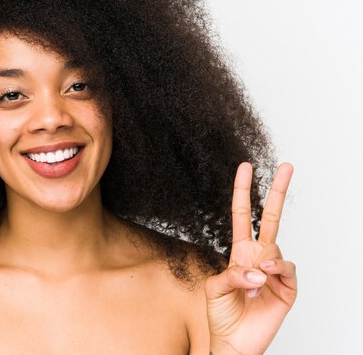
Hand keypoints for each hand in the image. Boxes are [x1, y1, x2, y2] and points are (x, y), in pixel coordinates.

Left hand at [205, 162, 296, 354]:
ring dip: (260, 261)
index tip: (245, 167)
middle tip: (286, 165)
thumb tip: (259, 269)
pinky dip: (276, 267)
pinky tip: (266, 274)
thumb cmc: (220, 314)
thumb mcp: (214, 287)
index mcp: (239, 252)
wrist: (232, 342)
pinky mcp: (287, 287)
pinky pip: (286, 267)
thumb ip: (232, 273)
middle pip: (271, 217)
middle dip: (277, 191)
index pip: (243, 215)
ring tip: (251, 282)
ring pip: (274, 246)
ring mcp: (274, 270)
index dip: (243, 191)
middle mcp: (259, 257)